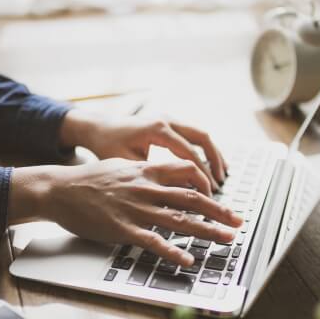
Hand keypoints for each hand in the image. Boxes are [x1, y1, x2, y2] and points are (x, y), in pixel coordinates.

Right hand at [8, 159, 242, 265]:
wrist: (59, 189)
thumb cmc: (88, 180)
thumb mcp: (121, 167)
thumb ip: (145, 172)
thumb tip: (163, 175)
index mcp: (147, 172)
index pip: (188, 173)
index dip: (209, 185)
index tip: (219, 198)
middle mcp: (147, 189)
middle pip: (193, 198)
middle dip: (220, 211)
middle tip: (238, 222)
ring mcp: (136, 210)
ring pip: (180, 219)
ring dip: (207, 231)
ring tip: (227, 239)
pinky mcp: (123, 229)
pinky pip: (154, 242)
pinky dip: (173, 253)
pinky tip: (188, 261)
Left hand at [59, 110, 227, 191]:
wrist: (97, 127)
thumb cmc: (107, 146)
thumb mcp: (125, 164)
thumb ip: (148, 177)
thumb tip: (168, 198)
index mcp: (156, 130)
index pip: (189, 153)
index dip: (201, 175)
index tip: (208, 193)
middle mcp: (166, 120)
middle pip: (202, 138)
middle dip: (214, 162)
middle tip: (220, 183)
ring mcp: (169, 119)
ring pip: (201, 135)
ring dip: (213, 154)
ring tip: (222, 175)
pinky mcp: (169, 123)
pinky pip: (193, 135)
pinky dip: (204, 150)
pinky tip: (210, 165)